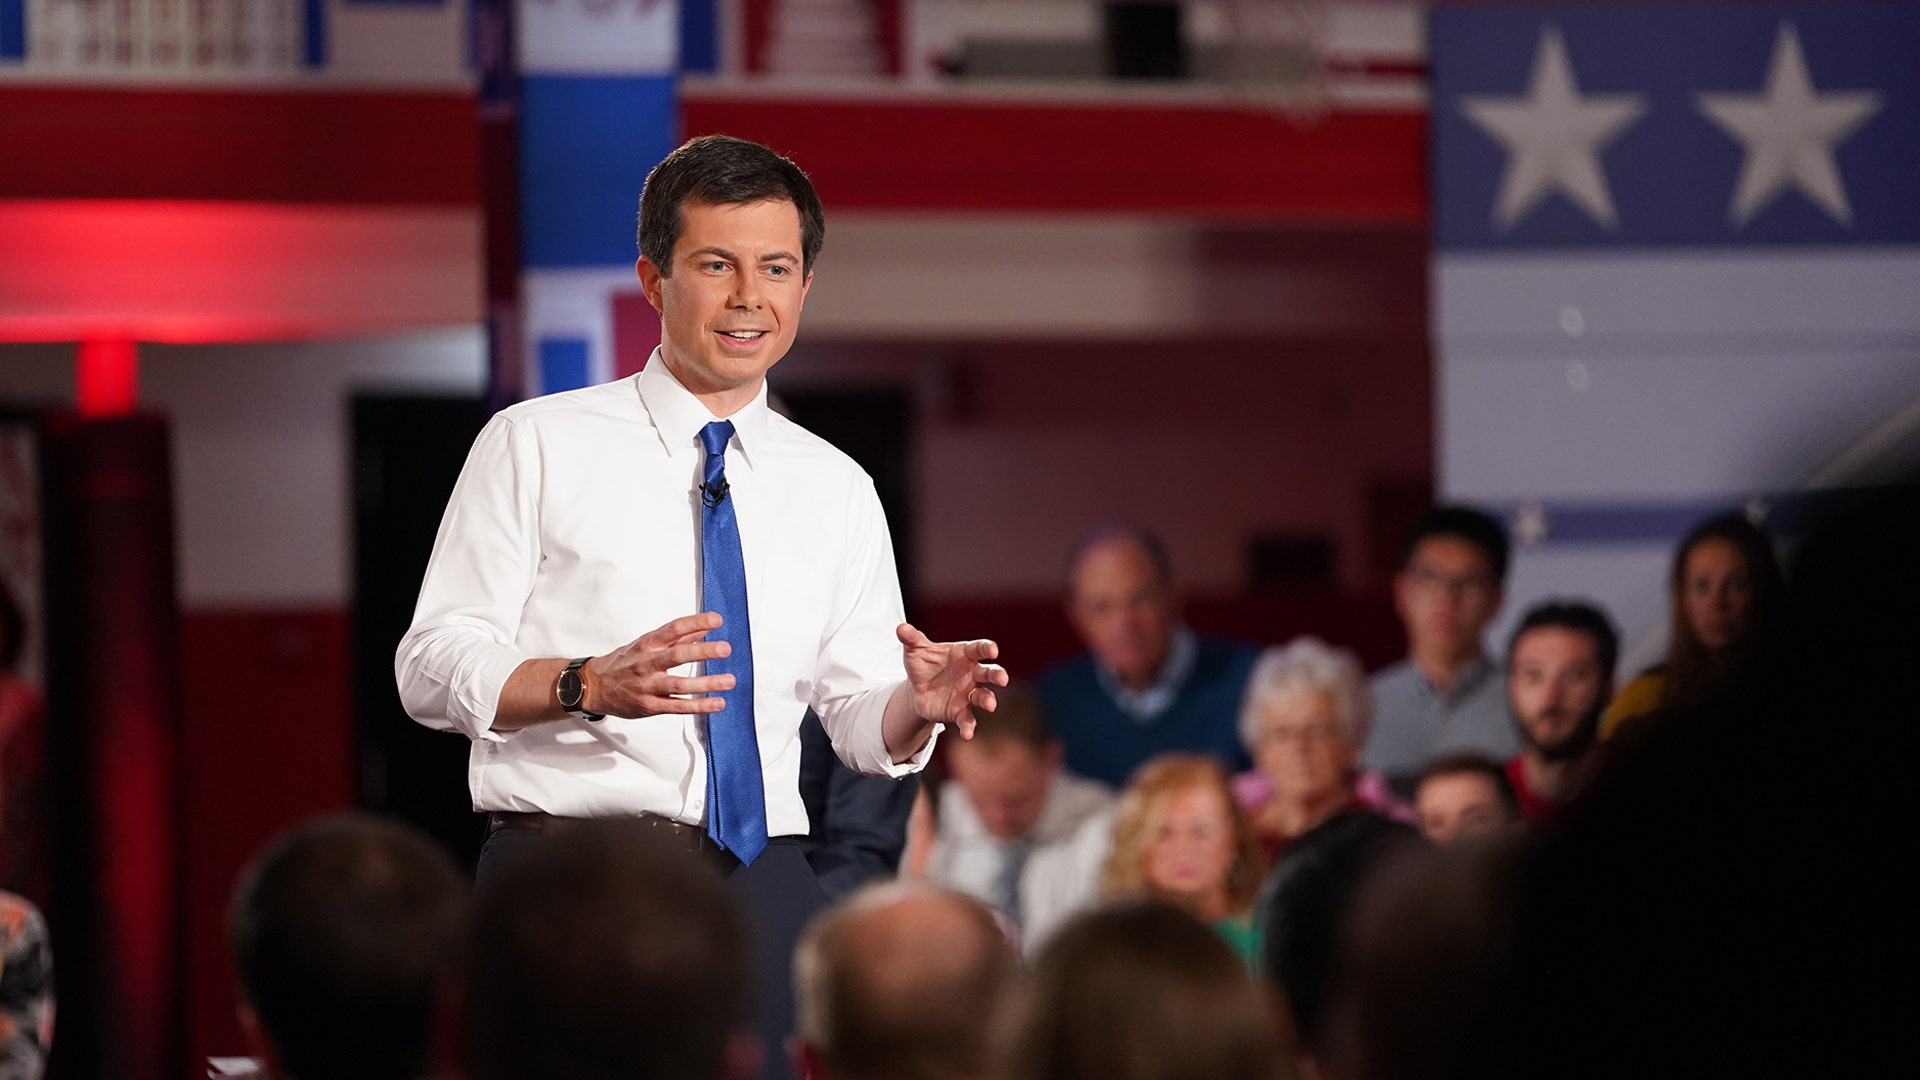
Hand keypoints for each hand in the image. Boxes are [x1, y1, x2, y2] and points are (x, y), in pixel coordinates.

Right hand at [583, 613, 735, 717]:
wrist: (594, 686)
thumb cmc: (623, 663)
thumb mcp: (647, 644)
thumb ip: (679, 637)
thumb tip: (705, 626)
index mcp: (648, 644)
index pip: (674, 629)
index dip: (696, 623)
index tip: (716, 620)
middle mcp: (647, 663)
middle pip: (677, 655)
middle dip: (703, 652)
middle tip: (724, 648)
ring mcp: (648, 686)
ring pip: (679, 684)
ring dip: (706, 683)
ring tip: (728, 680)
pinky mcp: (650, 706)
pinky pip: (677, 706)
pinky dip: (699, 705)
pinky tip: (717, 703)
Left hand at [896, 622, 1008, 738]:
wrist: (918, 689)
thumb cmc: (923, 664)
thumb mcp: (915, 651)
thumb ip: (911, 639)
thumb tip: (901, 628)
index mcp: (964, 655)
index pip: (978, 649)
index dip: (986, 648)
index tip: (992, 650)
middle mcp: (971, 674)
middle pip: (988, 672)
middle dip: (997, 675)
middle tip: (1003, 679)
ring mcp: (968, 694)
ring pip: (983, 696)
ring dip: (988, 700)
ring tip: (991, 706)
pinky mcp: (960, 711)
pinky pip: (967, 719)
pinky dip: (968, 727)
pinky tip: (967, 735)